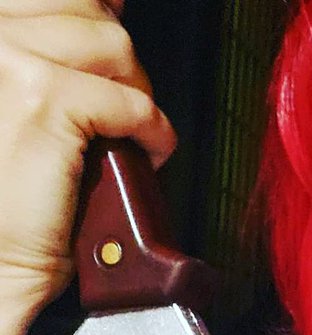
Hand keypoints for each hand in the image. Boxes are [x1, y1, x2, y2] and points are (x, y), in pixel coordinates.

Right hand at [0, 0, 175, 326]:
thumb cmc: (10, 196)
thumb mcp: (25, 102)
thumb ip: (53, 56)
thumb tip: (109, 9)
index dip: (95, 15)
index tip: (115, 50)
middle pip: (88, 12)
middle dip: (120, 62)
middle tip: (124, 108)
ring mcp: (13, 61)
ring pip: (114, 45)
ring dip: (138, 91)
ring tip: (131, 133)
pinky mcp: (46, 101)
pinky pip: (131, 102)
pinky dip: (154, 131)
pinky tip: (146, 155)